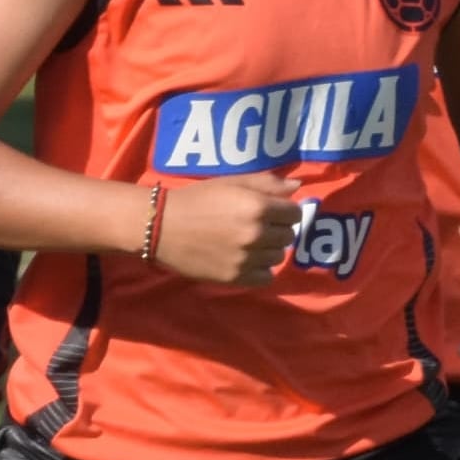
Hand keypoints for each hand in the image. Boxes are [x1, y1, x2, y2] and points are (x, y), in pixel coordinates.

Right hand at [152, 174, 301, 285]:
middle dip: (275, 229)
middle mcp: (256, 234)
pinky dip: (259, 269)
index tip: (269, 211)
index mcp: (258, 207)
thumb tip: (298, 187)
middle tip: (253, 225)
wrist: (161, 226)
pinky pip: (265, 277)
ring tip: (246, 242)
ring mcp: (246, 258)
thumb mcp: (232, 182)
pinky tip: (244, 259)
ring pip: (277, 256)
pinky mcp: (235, 277)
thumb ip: (268, 183)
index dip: (284, 211)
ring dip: (267, 250)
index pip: (295, 214)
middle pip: (288, 236)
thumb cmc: (197, 199)